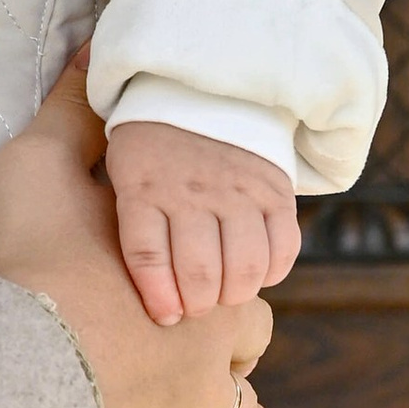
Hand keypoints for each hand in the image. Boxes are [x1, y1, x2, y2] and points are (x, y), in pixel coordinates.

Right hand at [0, 65, 272, 407]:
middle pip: (248, 351)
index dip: (228, 279)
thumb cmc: (32, 261)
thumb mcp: (42, 163)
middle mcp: (210, 349)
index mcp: (196, 280)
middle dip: (238, 354)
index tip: (211, 287)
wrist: (26, 359)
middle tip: (219, 356)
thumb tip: (93, 48)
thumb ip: (71, 114)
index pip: (237, 277)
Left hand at [104, 117, 299, 326]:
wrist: (199, 89)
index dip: (158, 297)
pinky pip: (284, 246)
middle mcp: (191, 190)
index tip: (165, 318)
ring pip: (245, 266)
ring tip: (225, 294)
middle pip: (199, 271)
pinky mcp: (274, 189)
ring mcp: (237, 190)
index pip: (147, 255)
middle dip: (198, 304)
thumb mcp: (124, 173)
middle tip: (196, 309)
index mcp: (144, 187)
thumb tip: (154, 296)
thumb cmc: (151, 147)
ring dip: (235, 294)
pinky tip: (257, 273)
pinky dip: (272, 272)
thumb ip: (133, 225)